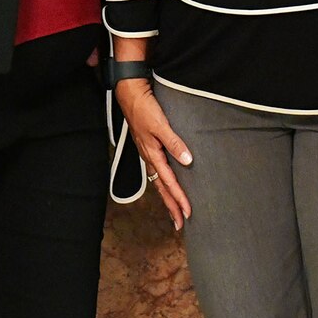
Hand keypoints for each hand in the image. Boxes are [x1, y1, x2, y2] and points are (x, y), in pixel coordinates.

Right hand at [115, 79, 193, 229]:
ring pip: (158, 181)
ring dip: (167, 197)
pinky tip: (166, 184)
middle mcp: (149, 157)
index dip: (178, 198)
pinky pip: (156, 170)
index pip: (169, 182)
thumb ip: (174, 142)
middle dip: (171, 206)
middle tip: (180, 223)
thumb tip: (187, 160)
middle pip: (162, 188)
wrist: (130, 94)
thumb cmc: (143, 108)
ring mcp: (148, 153)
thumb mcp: (160, 125)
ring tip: (174, 210)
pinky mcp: (148, 147)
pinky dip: (163, 182)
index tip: (188, 213)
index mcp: (152, 154)